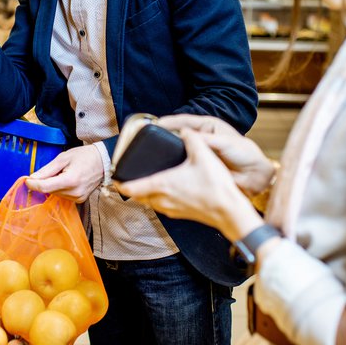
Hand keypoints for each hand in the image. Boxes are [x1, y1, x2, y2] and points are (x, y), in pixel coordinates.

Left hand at [25, 146, 104, 202]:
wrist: (104, 161)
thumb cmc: (85, 156)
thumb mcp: (63, 158)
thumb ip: (47, 170)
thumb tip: (33, 177)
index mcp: (70, 180)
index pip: (45, 187)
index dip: (33, 184)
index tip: (27, 180)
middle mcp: (74, 192)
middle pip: (49, 191)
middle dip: (45, 182)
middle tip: (53, 170)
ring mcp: (78, 198)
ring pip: (55, 194)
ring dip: (53, 185)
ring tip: (64, 173)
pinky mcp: (80, 200)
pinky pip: (63, 195)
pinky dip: (61, 188)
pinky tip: (68, 179)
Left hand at [115, 129, 261, 241]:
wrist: (230, 212)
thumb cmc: (216, 186)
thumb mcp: (203, 154)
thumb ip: (191, 138)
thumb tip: (185, 131)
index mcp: (162, 184)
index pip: (131, 188)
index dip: (120, 183)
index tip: (115, 176)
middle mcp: (163, 199)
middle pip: (138, 197)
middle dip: (131, 188)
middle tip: (128, 177)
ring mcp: (171, 209)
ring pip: (149, 203)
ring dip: (144, 194)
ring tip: (145, 181)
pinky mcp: (181, 214)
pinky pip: (162, 206)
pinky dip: (157, 198)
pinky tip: (167, 190)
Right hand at [157, 115, 275, 196]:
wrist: (255, 175)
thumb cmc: (245, 153)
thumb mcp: (224, 142)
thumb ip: (206, 140)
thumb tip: (184, 137)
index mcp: (206, 126)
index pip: (182, 121)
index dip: (167, 122)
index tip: (153, 125)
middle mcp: (200, 138)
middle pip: (177, 136)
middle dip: (163, 138)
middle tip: (147, 141)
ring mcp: (199, 154)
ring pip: (178, 152)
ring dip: (167, 154)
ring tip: (151, 157)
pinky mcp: (199, 168)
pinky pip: (183, 167)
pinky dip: (174, 168)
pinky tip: (165, 172)